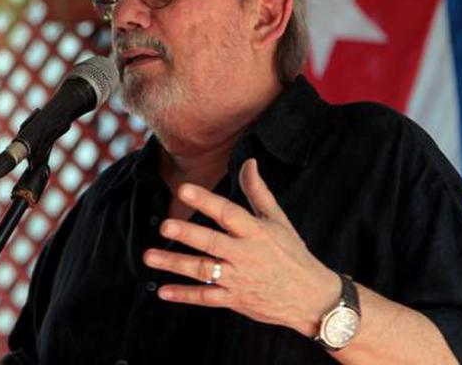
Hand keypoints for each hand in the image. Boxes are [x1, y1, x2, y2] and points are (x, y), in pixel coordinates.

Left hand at [143, 158, 340, 336]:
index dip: (206, 200)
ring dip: (175, 264)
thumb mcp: (279, 220)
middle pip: (212, 243)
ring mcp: (239, 279)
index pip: (228, 213)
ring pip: (203, 271)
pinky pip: (207, 298)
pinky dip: (185, 295)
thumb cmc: (292, 253)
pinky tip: (162, 291)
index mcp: (256, 232)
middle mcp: (246, 255)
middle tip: (164, 226)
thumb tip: (249, 161)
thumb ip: (258, 191)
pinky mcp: (235, 300)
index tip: (184, 189)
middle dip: (188, 234)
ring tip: (149, 256)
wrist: (312, 298)